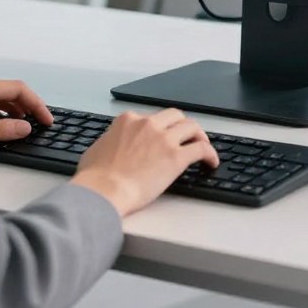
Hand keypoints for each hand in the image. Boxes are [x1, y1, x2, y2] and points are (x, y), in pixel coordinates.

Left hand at [0, 77, 53, 153]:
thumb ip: (1, 130)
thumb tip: (25, 127)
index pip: (17, 88)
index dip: (36, 103)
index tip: (47, 120)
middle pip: (8, 89)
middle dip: (27, 105)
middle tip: (40, 124)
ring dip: (13, 108)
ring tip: (24, 126)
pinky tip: (1, 124)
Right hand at [70, 108, 218, 216]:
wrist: (104, 190)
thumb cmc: (96, 177)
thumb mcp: (97, 149)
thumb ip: (109, 142)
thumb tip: (111, 147)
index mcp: (128, 120)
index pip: (151, 117)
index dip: (160, 128)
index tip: (163, 137)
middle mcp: (148, 124)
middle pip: (175, 116)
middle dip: (182, 126)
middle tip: (187, 137)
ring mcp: (163, 139)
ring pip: (191, 127)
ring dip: (199, 135)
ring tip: (203, 146)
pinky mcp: (176, 157)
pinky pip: (201, 149)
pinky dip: (210, 154)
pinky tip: (211, 162)